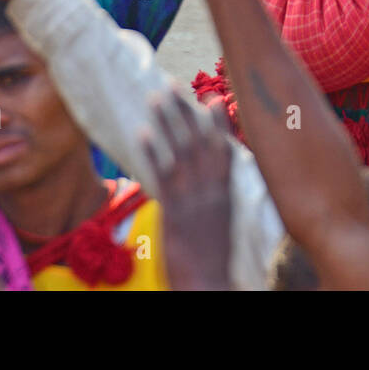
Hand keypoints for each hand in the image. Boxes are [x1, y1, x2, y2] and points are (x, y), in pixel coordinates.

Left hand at [142, 93, 233, 289]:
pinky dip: (153, 152)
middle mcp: (212, 191)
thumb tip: (210, 186)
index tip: (213, 99)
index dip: (219, 124)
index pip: (225, 150)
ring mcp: (193, 199)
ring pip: (180, 151)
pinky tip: (142, 133)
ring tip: (155, 97)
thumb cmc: (213, 260)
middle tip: (171, 85)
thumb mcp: (221, 226)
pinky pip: (162, 175)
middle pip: (199, 142)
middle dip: (185, 112)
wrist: (209, 285)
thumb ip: (216, 202)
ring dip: (168, 122)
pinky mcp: (174, 211)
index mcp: (226, 194)